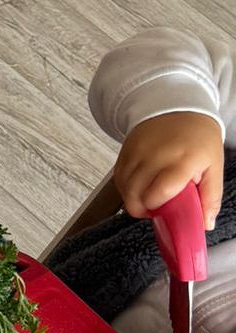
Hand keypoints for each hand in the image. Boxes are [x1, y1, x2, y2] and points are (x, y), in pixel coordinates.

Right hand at [115, 111, 224, 226]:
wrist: (177, 107)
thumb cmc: (198, 139)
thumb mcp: (214, 166)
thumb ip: (211, 197)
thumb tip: (206, 224)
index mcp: (182, 161)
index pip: (159, 193)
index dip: (156, 208)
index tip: (164, 212)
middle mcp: (155, 156)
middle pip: (135, 195)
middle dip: (142, 209)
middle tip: (155, 207)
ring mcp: (137, 152)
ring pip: (124, 189)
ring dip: (132, 199)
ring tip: (147, 196)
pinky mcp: (125, 150)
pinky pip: (118, 177)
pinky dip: (125, 187)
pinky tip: (138, 186)